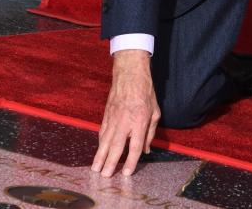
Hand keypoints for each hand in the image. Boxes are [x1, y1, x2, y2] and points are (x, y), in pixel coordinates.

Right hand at [91, 50, 159, 177]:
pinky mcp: (106, 115)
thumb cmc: (145, 93)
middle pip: (116, 146)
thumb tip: (147, 150)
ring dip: (100, 156)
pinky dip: (100, 143)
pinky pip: (102, 132)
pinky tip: (98, 152)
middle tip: (104, 176)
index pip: (135, 146)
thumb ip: (150, 133)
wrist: (130, 75)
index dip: (131, 161)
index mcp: (139, 121)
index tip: (126, 173)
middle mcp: (125, 122)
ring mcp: (113, 118)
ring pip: (105, 141)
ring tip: (95, 169)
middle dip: (110, 162)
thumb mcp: (155, 113)